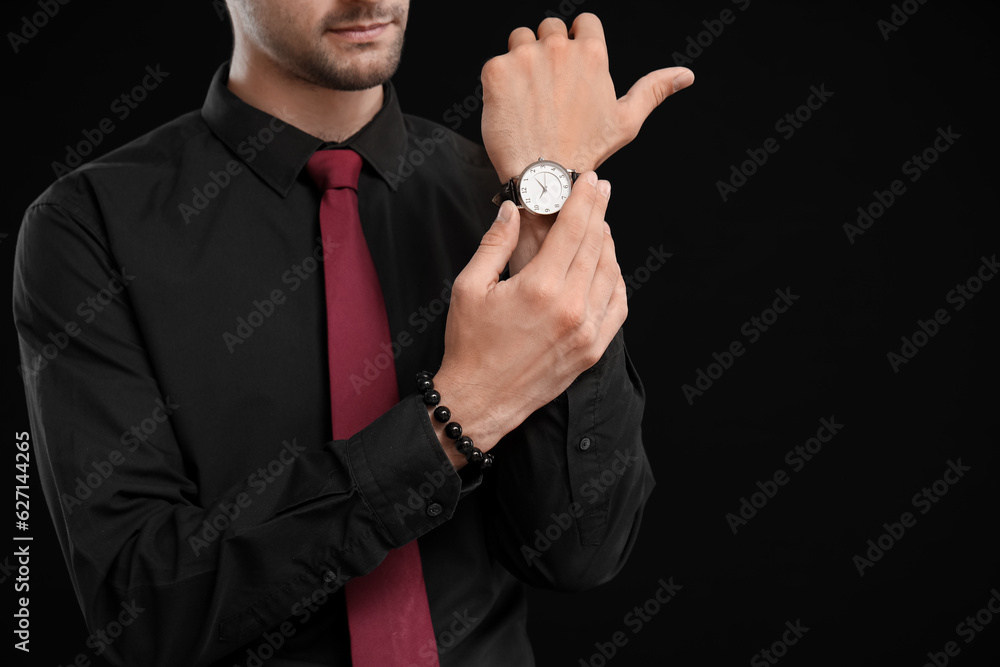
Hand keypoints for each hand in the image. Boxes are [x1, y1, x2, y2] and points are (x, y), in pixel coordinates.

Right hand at [429, 172, 625, 467]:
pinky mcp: (592, 350)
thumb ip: (495, 244)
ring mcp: (587, 331)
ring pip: (610, 274)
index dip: (586, 200)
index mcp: (541, 287)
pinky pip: (617, 306)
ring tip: (600, 227)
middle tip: (601, 192)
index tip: (593, 181)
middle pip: (597, 246)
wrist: (480, 400)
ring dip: (608, 245)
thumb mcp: (470, 287)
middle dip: (600, 214)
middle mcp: (571, 307)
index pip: (574, 230)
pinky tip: (608, 268)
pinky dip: (616, 281)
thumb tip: (513, 210)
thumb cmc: (470, 344)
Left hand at [480, 13, 694, 181]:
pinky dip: (500, 82)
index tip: (571, 68)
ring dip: (522, 60)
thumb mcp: (626, 121)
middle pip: (550, 28)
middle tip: (548, 89)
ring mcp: (525, 57)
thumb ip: (654, 90)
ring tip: (528, 97)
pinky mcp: (496, 71)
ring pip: (521, 38)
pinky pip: (495, 62)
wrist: (543, 179)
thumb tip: (686, 75)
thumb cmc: (586, 152)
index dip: (577, 42)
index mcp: (593, 54)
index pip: (583, 23)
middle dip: (549, 51)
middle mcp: (559, 48)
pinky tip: (511, 107)